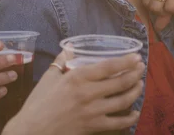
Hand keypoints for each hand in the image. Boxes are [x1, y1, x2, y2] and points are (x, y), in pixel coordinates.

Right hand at [3, 51, 144, 134]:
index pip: (108, 67)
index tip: (136, 57)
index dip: (125, 61)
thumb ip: (62, 60)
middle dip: (135, 73)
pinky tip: (135, 112)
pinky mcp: (94, 127)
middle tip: (141, 68)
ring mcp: (93, 111)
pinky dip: (130, 117)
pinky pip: (118, 122)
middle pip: (120, 82)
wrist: (32, 130)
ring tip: (140, 84)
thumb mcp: (49, 76)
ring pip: (123, 100)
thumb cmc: (38, 102)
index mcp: (77, 78)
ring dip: (135, 91)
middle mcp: (88, 93)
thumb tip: (71, 47)